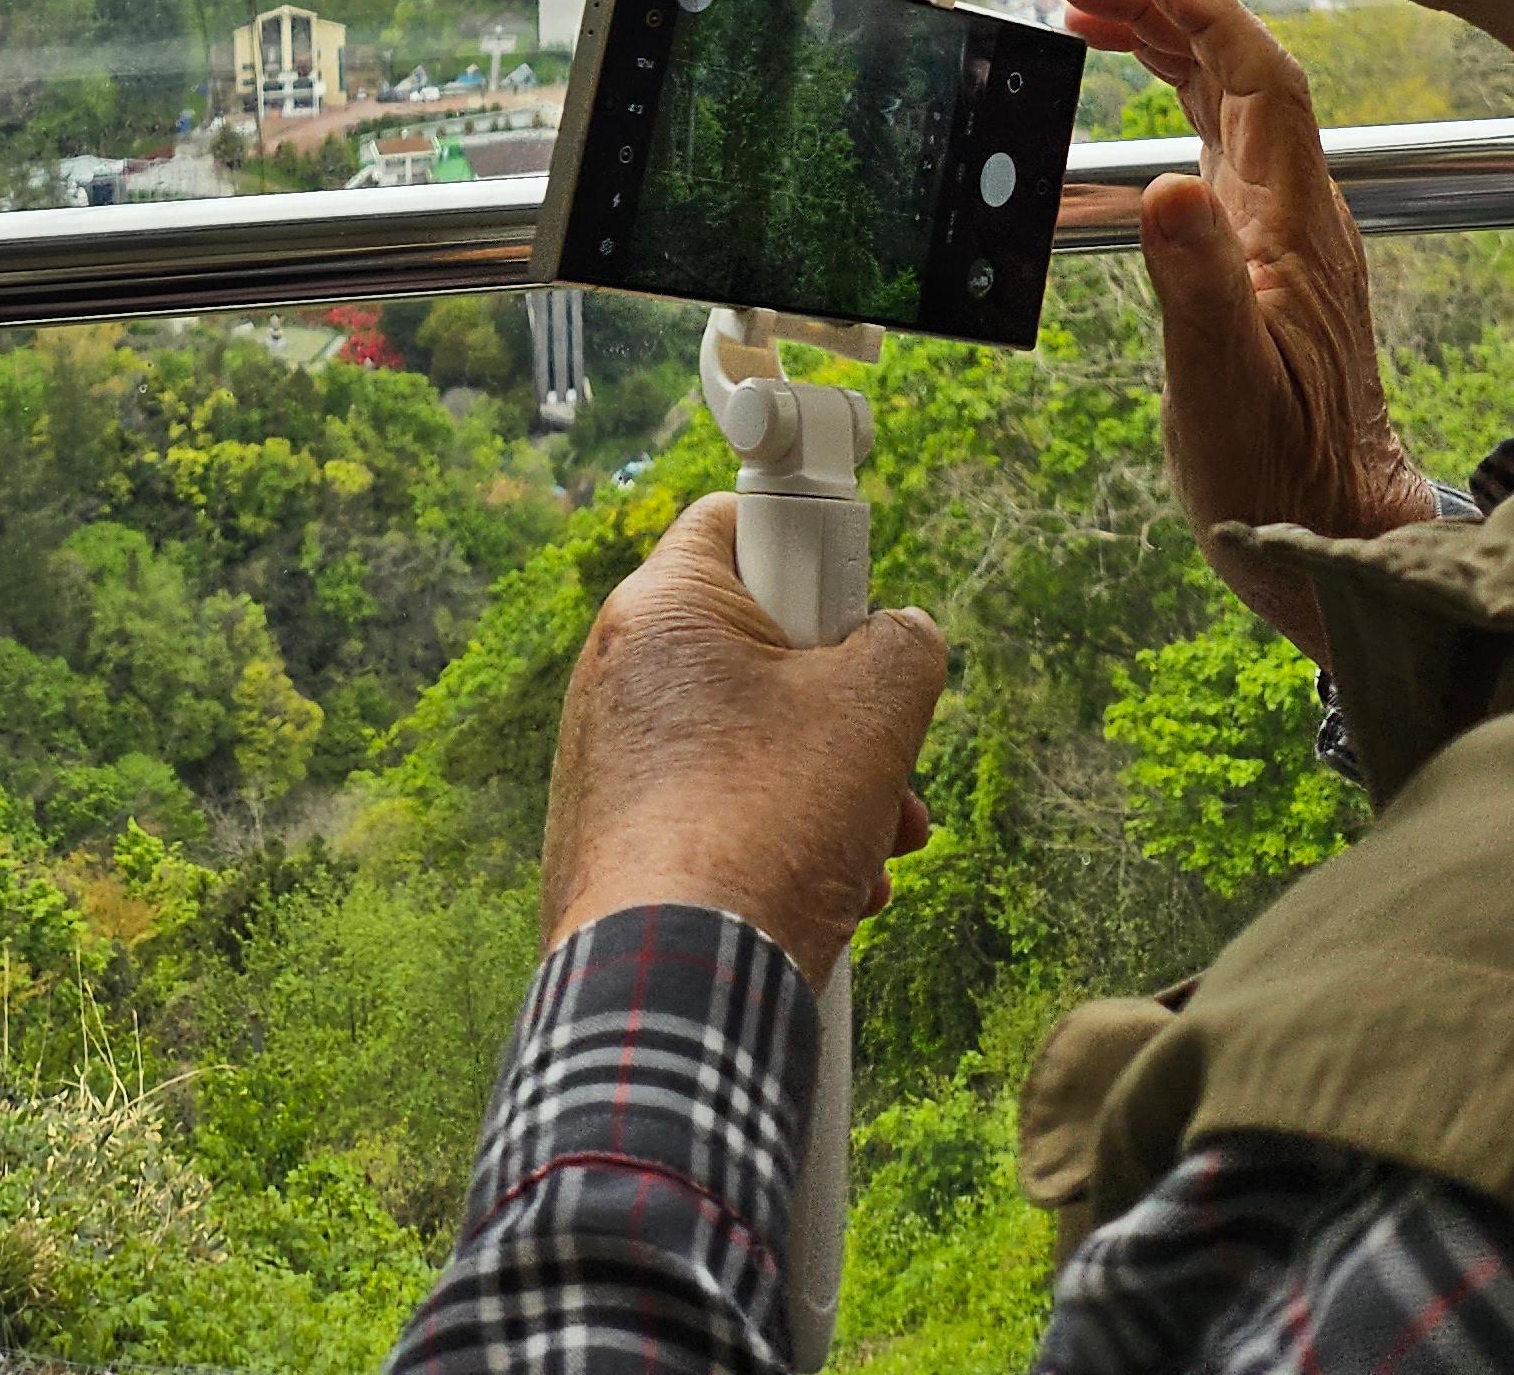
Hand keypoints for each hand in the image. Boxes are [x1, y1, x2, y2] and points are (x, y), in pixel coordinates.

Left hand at [541, 496, 945, 991]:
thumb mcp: (874, 710)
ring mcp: (609, 761)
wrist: (672, 993)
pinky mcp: (615, 837)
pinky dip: (780, 836)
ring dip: (831, 786)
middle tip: (890, 757)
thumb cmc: (763, 830)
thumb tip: (901, 638)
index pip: (742, 520)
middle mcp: (617, 673)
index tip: (855, 605)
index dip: (816, 552)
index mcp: (660, 609)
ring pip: (750, 739)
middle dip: (844, 707)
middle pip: (761, 648)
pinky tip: (833, 893)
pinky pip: (717, 804)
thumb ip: (903, 641)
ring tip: (877, 846)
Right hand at [1059, 0, 1443, 658]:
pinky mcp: (1269, 257)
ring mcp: (1287, 231)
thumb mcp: (1222, 384)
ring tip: (1092, 19)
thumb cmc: (1279, 473)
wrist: (1333, 530)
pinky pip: (1224, 145)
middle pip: (1241, 73)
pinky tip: (1145, 100)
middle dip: (1166, 11)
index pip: (1259, 79)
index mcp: (1293, 222)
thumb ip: (1197, 283)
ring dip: (1168, 48)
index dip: (1202, 12)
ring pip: (1232, 104)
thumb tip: (1166, 189)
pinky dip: (1179, 101)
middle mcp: (1298, 212)